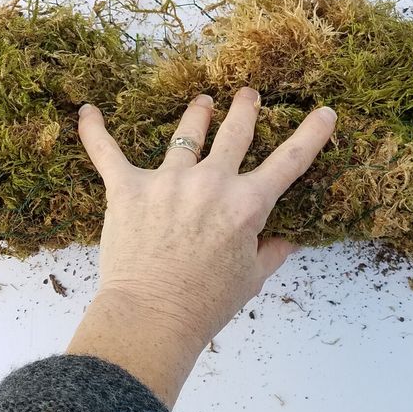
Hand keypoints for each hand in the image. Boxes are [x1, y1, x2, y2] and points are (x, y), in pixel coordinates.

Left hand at [67, 87, 335, 405]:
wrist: (153, 317)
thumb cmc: (206, 304)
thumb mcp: (251, 280)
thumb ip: (271, 254)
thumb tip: (287, 242)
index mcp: (246, 204)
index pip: (290, 161)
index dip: (311, 134)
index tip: (325, 113)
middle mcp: (211, 182)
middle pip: (235, 133)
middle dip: (246, 109)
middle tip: (249, 94)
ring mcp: (168, 182)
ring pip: (185, 135)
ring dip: (197, 114)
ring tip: (202, 102)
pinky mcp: (128, 188)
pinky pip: (107, 152)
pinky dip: (95, 131)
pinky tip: (88, 111)